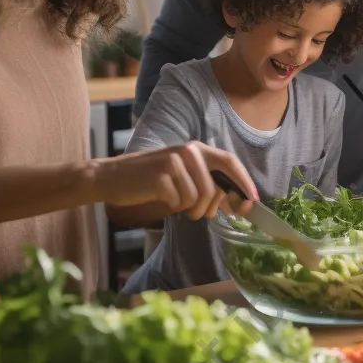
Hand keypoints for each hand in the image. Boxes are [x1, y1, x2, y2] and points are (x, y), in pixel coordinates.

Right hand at [99, 142, 255, 220]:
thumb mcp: (183, 176)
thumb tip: (238, 203)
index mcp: (197, 149)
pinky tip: (160, 197)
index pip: (229, 162)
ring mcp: (174, 162)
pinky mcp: (160, 176)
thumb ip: (209, 184)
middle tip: (200, 213)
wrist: (112, 177)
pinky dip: (172, 206)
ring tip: (177, 204)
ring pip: (198, 198)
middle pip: (216, 186)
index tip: (251, 203)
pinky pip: (179, 202)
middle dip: (212, 206)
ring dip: (190, 209)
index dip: (243, 183)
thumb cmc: (150, 180)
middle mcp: (188, 150)